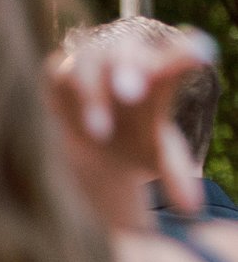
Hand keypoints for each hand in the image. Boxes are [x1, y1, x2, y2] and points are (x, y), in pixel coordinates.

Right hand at [50, 26, 214, 228]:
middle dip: (129, 70)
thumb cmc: (132, 142)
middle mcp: (124, 61)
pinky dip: (60, 90)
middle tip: (133, 94)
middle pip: (127, 52)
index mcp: (158, 75)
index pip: (177, 55)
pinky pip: (56, 71)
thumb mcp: (156, 156)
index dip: (186, 52)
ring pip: (88, 62)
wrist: (93, 137)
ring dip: (92, 94)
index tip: (204, 54)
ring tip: (99, 131)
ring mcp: (91, 63)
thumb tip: (193, 209)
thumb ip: (175, 175)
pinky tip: (64, 121)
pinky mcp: (60, 71)